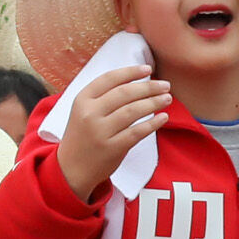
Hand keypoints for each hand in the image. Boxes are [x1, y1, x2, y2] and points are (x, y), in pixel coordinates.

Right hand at [54, 69, 170, 199]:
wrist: (71, 169)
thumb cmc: (82, 136)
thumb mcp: (82, 111)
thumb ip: (102, 97)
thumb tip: (135, 82)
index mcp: (82, 99)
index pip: (110, 79)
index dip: (131, 72)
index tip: (148, 69)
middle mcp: (90, 113)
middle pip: (125, 93)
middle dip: (149, 87)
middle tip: (165, 85)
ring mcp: (101, 131)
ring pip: (133, 111)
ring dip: (154, 102)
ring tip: (167, 98)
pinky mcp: (112, 148)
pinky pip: (137, 132)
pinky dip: (153, 123)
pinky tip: (163, 117)